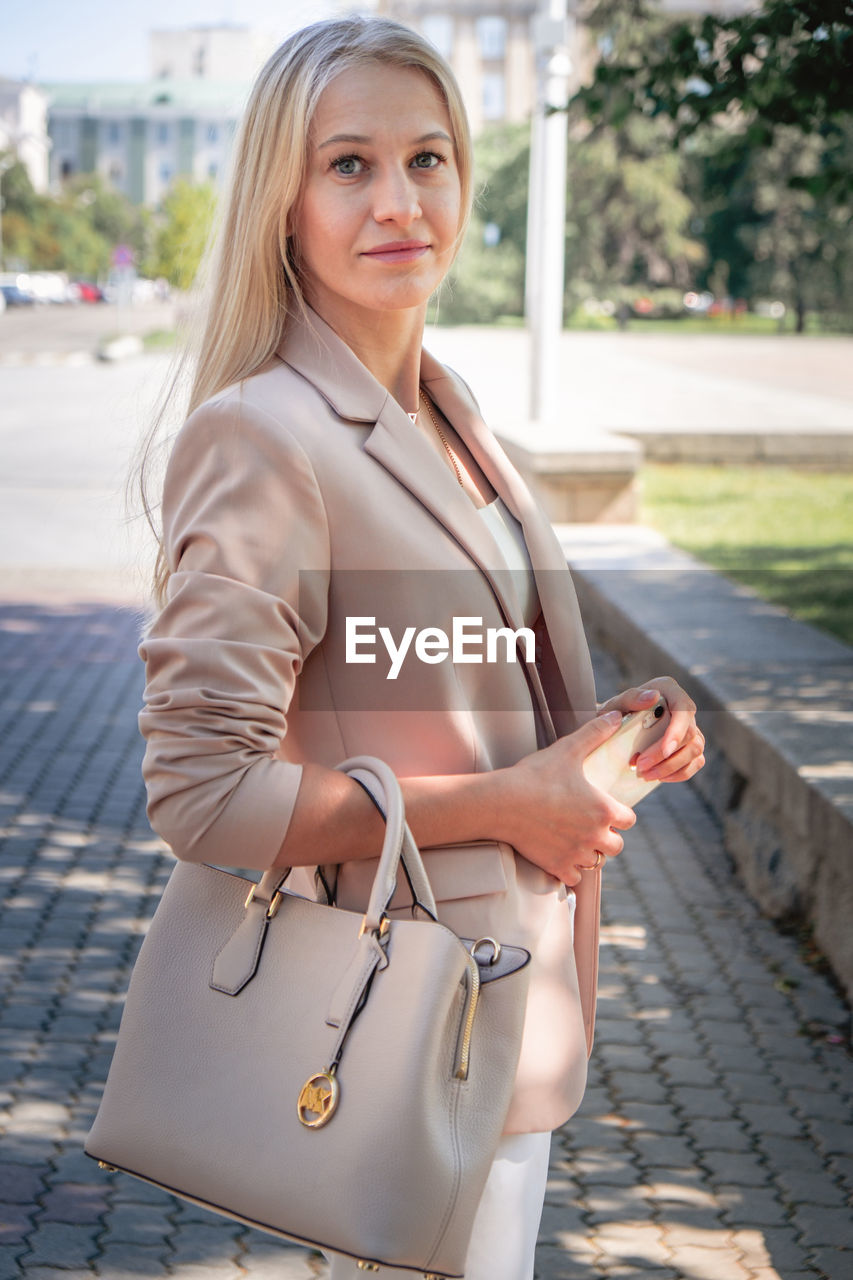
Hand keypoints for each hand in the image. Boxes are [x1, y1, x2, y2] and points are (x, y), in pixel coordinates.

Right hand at [500, 711, 636, 885]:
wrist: (501, 802)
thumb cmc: (535, 775)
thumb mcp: (567, 750)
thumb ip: (595, 733)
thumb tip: (616, 716)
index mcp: (603, 809)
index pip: (629, 820)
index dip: (619, 815)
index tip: (605, 808)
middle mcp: (594, 836)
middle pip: (616, 846)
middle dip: (607, 837)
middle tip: (590, 826)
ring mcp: (576, 854)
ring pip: (596, 862)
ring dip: (590, 853)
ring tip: (576, 840)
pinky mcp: (556, 866)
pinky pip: (574, 878)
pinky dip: (570, 870)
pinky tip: (561, 856)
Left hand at [597, 678, 704, 783]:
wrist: (610, 729)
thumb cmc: (612, 714)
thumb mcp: (615, 704)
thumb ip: (631, 697)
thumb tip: (653, 696)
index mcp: (668, 691)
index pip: (683, 709)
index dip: (678, 731)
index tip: (664, 750)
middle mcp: (682, 708)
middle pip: (689, 734)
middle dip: (666, 755)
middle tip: (640, 766)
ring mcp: (689, 728)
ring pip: (695, 750)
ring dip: (672, 766)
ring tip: (646, 774)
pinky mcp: (689, 746)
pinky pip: (696, 761)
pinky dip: (680, 773)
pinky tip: (660, 777)